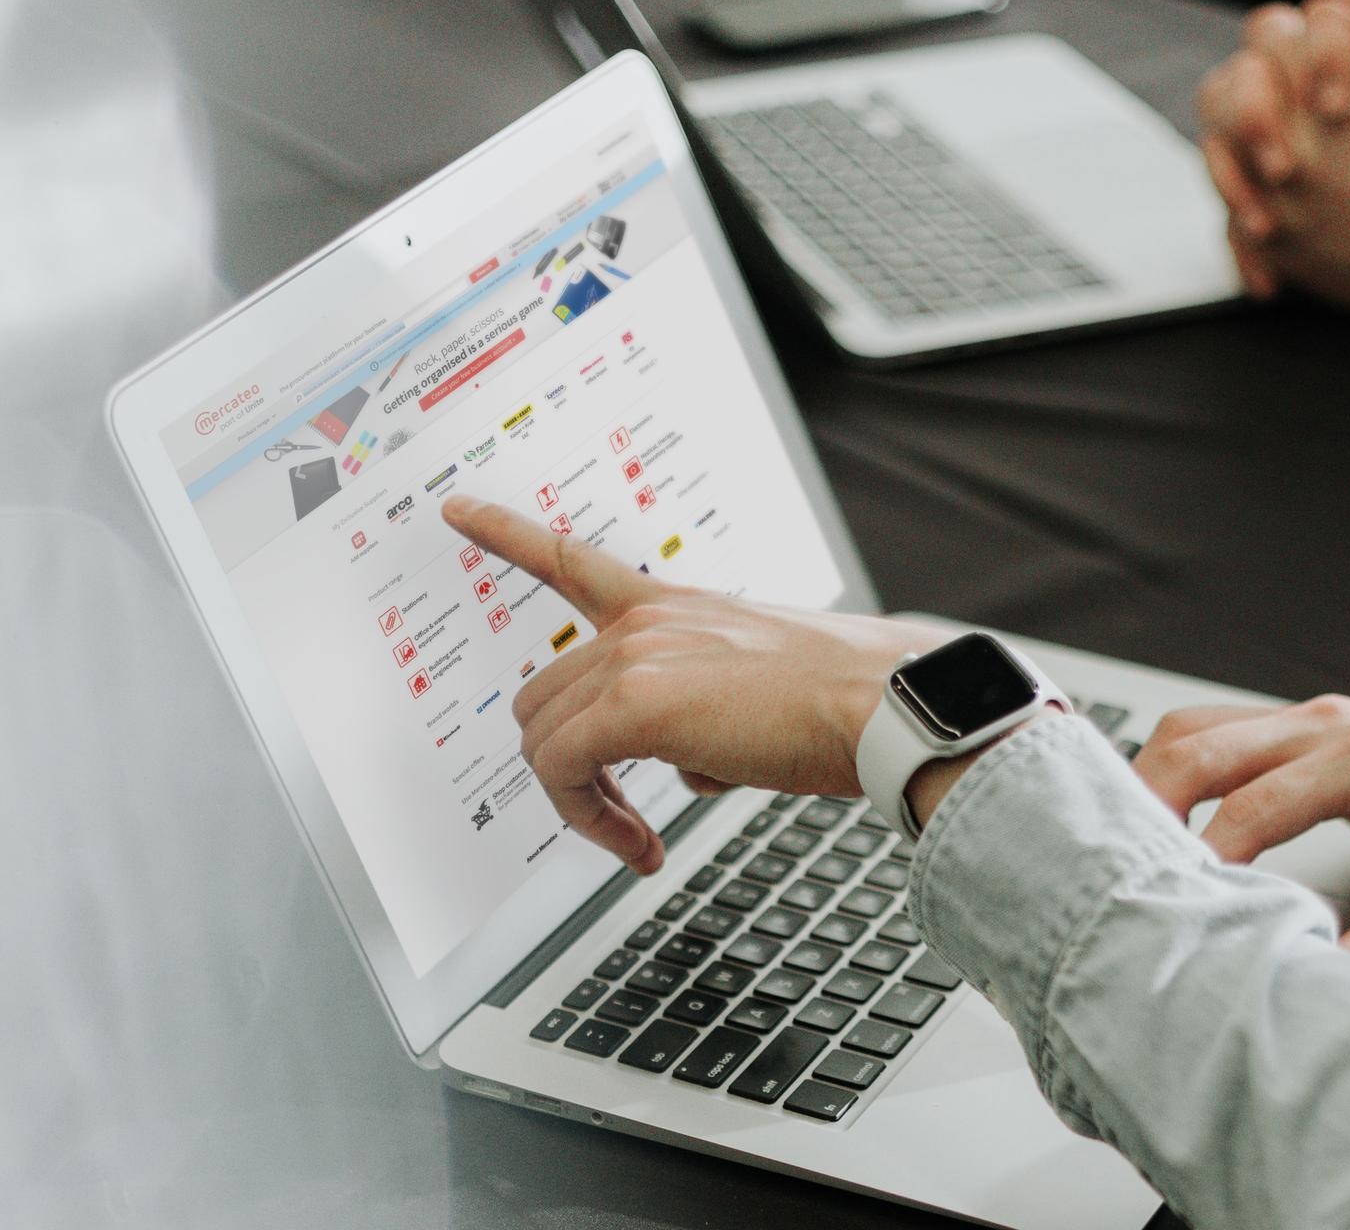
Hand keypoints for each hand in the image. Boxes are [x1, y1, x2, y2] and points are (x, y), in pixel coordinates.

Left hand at [444, 495, 948, 873]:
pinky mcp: (633, 706)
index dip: (508, 534)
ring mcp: (636, 656)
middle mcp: (649, 620)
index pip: (575, 562)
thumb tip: (691, 766)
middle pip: (545, 696)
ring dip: (581, 800)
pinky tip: (639, 846)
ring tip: (636, 838)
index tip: (459, 508)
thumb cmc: (849, 705)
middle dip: (569, 764)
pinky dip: (589, 819)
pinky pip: (563, 772)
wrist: (884, 707)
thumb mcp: (764, 691)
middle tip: (621, 814)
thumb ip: (708, 712)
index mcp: (679, 607)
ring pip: (546, 739)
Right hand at [1132, 696, 1349, 970]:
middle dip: (1148, 801)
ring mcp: (1310, 715)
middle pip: (1201, 745)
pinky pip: (1217, 727)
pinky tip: (1163, 811)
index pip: (1252, 804)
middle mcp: (1328, 724)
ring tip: (1128, 838)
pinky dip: (1179, 764)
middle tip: (1117, 862)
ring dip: (1154, 775)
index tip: (1173, 899)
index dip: (1204, 855)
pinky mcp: (1301, 723)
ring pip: (1197, 725)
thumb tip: (1305, 988)